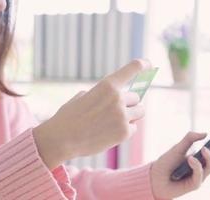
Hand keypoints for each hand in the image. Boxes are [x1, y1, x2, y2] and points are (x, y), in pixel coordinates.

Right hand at [33, 59, 151, 169]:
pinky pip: (133, 128)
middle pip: (136, 97)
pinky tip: (109, 133)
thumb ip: (102, 94)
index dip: (142, 65)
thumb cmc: (69, 117)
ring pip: (139, 112)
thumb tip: (119, 99)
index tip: (148, 64)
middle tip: (113, 112)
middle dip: (128, 103)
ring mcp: (123, 115)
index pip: (131, 69)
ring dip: (131, 115)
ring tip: (113, 122)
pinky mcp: (125, 132)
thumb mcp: (83, 97)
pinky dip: (125, 130)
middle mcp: (118, 98)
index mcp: (107, 85)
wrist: (61, 139)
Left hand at [150, 127, 209, 199]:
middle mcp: (202, 165)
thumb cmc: (166, 162)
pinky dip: (196, 166)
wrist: (154, 178)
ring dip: (209, 156)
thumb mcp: (177, 147)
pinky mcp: (195, 184)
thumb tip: (206, 134)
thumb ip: (190, 139)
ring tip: (204, 149)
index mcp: (200, 155)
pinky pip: (200, 175)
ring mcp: (200, 175)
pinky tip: (190, 159)